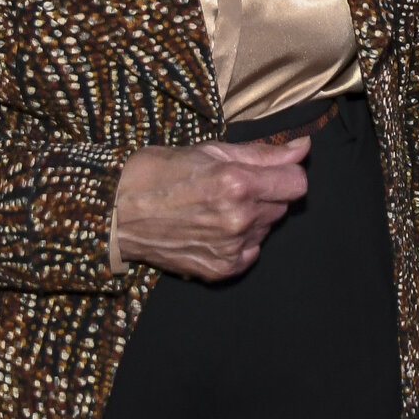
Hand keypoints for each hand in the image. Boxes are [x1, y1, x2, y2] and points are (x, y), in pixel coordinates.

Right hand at [110, 137, 308, 279]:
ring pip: (266, 229)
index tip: (269, 173)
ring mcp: (229, 247)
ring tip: (215, 209)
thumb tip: (303, 149)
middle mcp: (238, 218)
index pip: (297, 183)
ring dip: (251, 219)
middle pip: (282, 206)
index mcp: (238, 183)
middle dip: (265, 195)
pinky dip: (239, 243)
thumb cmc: (159, 173)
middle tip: (230, 189)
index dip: (285, 175)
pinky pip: (250, 254)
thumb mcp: (212, 150)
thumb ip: (264, 154)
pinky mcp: (219, 269)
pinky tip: (212, 230)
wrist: (115, 212)